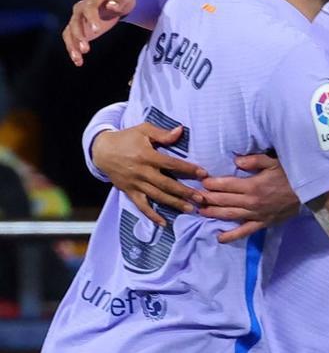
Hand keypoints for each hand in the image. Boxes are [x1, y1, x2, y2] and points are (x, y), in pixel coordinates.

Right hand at [62, 0, 135, 65]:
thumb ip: (119, 0)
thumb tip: (112, 6)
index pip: (89, 6)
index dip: (91, 18)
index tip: (96, 30)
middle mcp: (82, 6)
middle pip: (76, 20)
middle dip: (79, 34)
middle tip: (85, 48)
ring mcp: (79, 17)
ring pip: (70, 30)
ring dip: (72, 44)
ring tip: (78, 58)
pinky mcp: (79, 27)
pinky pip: (70, 37)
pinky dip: (72, 48)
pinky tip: (78, 61)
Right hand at [92, 123, 207, 226]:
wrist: (101, 151)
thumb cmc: (126, 138)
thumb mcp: (143, 130)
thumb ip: (163, 134)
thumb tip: (181, 130)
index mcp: (147, 156)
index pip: (172, 164)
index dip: (188, 169)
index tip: (203, 174)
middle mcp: (142, 172)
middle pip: (167, 184)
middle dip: (185, 192)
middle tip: (201, 198)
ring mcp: (135, 184)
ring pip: (157, 196)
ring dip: (174, 204)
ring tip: (190, 209)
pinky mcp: (129, 192)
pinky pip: (142, 206)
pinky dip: (152, 215)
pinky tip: (164, 223)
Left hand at [199, 154, 300, 243]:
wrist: (309, 193)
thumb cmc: (291, 175)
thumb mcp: (274, 162)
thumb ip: (254, 160)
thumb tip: (235, 160)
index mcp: (252, 185)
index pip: (226, 184)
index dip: (211, 183)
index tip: (201, 180)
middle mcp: (251, 202)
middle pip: (223, 200)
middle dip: (207, 198)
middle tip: (193, 196)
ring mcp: (255, 214)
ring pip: (229, 215)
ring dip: (212, 213)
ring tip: (199, 211)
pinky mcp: (262, 223)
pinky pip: (244, 232)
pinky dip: (231, 236)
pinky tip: (219, 237)